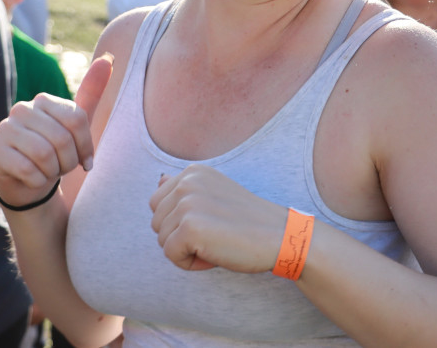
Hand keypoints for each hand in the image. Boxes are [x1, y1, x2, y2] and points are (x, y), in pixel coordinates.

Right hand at [0, 54, 112, 207]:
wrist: (28, 182)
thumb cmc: (56, 151)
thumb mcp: (76, 124)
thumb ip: (92, 92)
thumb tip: (108, 58)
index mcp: (44, 100)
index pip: (77, 120)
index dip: (86, 146)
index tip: (85, 160)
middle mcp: (22, 109)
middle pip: (61, 139)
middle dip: (69, 162)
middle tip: (62, 168)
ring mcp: (5, 128)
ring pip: (44, 155)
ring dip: (53, 172)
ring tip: (49, 172)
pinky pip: (27, 169)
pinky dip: (37, 181)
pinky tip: (33, 179)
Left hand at [149, 165, 286, 273]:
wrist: (280, 236)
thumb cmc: (248, 221)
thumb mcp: (214, 194)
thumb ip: (185, 189)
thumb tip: (159, 180)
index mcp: (193, 172)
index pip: (157, 203)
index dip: (179, 222)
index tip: (210, 224)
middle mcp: (187, 182)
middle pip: (157, 222)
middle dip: (179, 237)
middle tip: (213, 237)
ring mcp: (187, 203)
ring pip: (162, 240)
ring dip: (186, 251)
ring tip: (216, 244)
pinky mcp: (190, 228)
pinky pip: (171, 255)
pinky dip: (190, 264)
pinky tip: (214, 255)